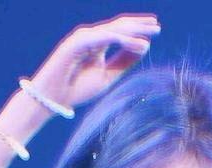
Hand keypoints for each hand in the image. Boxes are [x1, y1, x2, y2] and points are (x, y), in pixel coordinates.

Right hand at [29, 13, 160, 108]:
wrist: (54, 99)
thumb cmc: (77, 89)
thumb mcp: (108, 76)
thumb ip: (124, 62)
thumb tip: (145, 47)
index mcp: (97, 44)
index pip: (120, 32)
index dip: (137, 30)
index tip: (155, 30)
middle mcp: (91, 37)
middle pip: (119, 26)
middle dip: (139, 26)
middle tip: (157, 27)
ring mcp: (83, 38)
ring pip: (113, 30)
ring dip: (133, 32)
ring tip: (151, 35)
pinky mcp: (77, 43)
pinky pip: (104, 38)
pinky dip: (121, 40)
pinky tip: (136, 43)